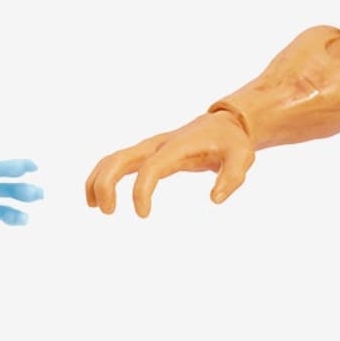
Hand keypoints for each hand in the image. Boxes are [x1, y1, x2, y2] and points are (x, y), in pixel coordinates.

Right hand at [85, 111, 255, 216]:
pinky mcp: (146, 153)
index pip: (150, 168)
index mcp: (177, 147)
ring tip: (97, 208)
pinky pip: (116, 162)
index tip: (142, 216)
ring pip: (112, 159)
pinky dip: (103, 177)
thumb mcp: (242, 158)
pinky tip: (99, 200)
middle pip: (119, 158)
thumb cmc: (231, 143)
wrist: (224, 124)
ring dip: (98, 181)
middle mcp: (157, 145)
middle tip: (108, 212)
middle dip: (106, 183)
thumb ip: (232, 178)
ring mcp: (149, 148)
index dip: (141, 191)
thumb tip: (214, 199)